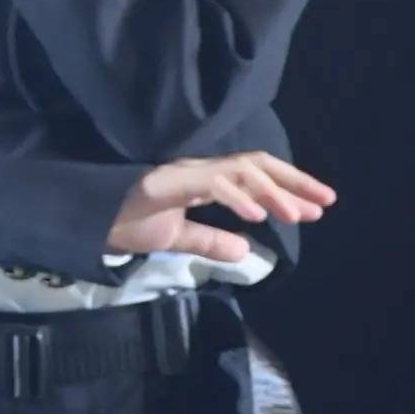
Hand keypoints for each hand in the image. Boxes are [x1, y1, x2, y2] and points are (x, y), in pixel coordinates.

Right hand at [106, 151, 335, 267]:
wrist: (87, 220)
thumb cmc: (126, 224)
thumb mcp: (177, 239)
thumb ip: (209, 241)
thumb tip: (246, 249)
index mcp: (204, 179)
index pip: (254, 174)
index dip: (289, 186)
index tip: (319, 206)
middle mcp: (199, 169)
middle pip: (256, 164)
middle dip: (294, 181)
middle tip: (326, 202)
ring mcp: (183, 173)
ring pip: (239, 171)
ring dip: (271, 192)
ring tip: (297, 215)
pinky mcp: (167, 183)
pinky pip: (210, 184)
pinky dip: (237, 197)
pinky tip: (256, 216)